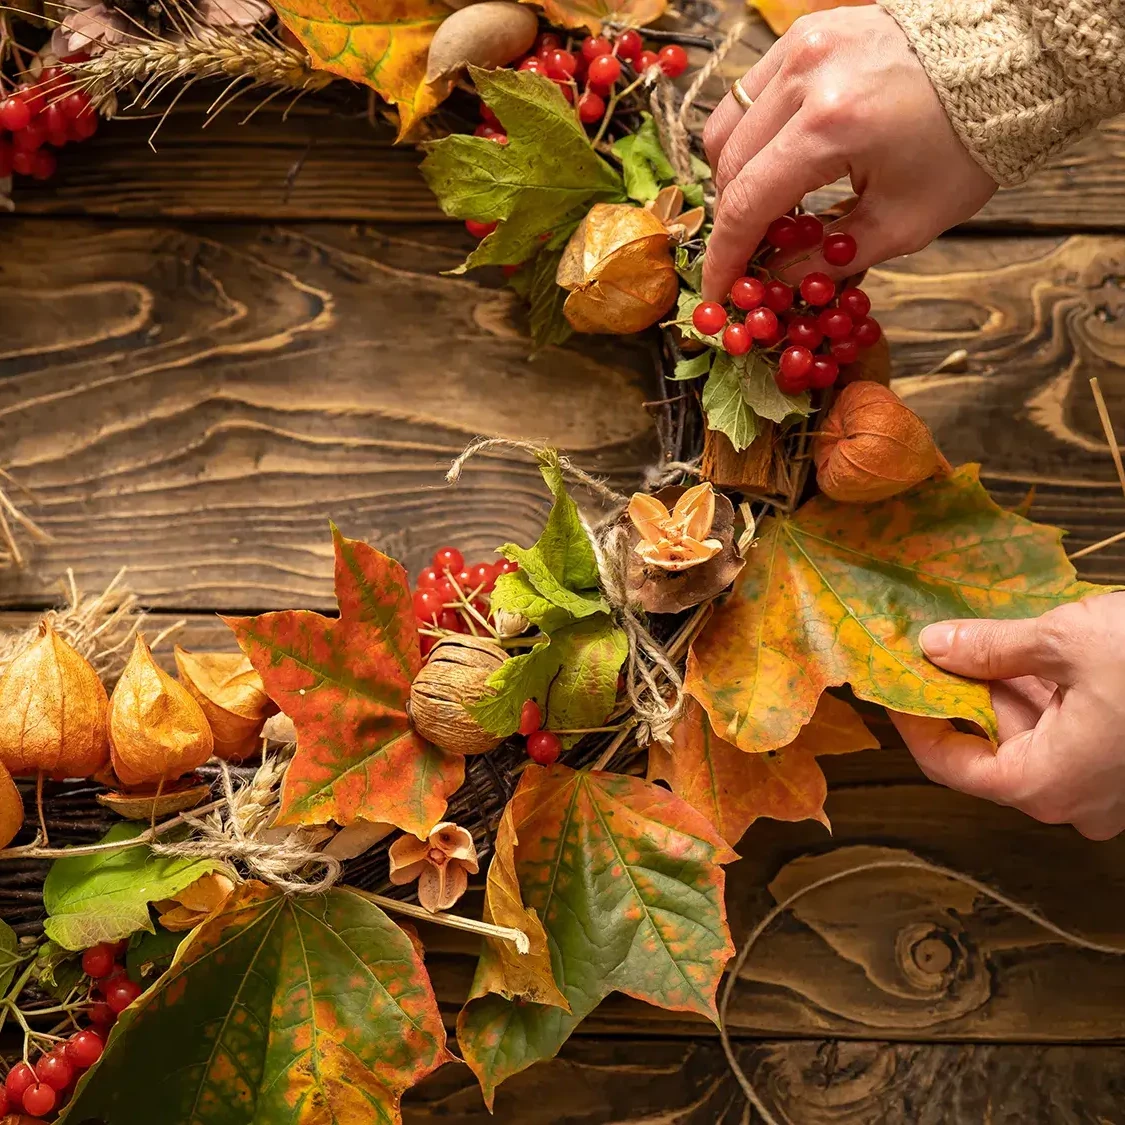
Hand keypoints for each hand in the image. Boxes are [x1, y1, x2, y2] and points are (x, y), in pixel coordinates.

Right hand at [701, 5, 996, 300]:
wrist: (1010, 62)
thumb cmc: (964, 147)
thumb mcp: (901, 224)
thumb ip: (827, 260)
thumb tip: (773, 284)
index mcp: (830, 126)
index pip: (745, 204)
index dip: (724, 257)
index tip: (718, 293)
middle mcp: (804, 76)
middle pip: (726, 165)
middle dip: (733, 218)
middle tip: (753, 253)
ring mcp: (801, 45)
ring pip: (726, 124)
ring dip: (736, 175)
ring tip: (770, 206)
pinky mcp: (807, 32)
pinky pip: (751, 93)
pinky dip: (754, 135)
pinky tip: (783, 160)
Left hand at [890, 594, 1124, 839]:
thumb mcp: (1064, 641)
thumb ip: (990, 649)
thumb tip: (934, 645)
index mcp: (1048, 785)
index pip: (952, 766)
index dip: (915, 723)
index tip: (892, 684)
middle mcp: (1076, 801)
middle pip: (992, 751)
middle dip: (960, 696)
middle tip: (929, 646)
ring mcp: (1108, 789)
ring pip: (1032, 739)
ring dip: (1002, 690)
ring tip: (974, 638)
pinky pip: (1070, 736)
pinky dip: (1044, 696)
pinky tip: (1027, 652)